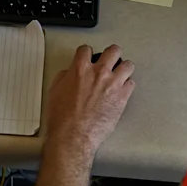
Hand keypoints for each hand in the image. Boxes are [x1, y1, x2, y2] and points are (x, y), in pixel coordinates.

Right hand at [44, 44, 135, 160]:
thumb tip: (70, 73)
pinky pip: (131, 84)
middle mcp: (99, 73)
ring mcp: (113, 84)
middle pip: (113, 51)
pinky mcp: (122, 97)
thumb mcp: (54, 91)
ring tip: (120, 74)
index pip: (86, 49)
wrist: (73, 136)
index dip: (87, 53)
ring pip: (128, 65)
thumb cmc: (63, 118)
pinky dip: (127, 86)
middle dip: (111, 54)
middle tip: (110, 59)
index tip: (88, 57)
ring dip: (123, 69)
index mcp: (80, 69)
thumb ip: (64, 77)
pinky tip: (122, 90)